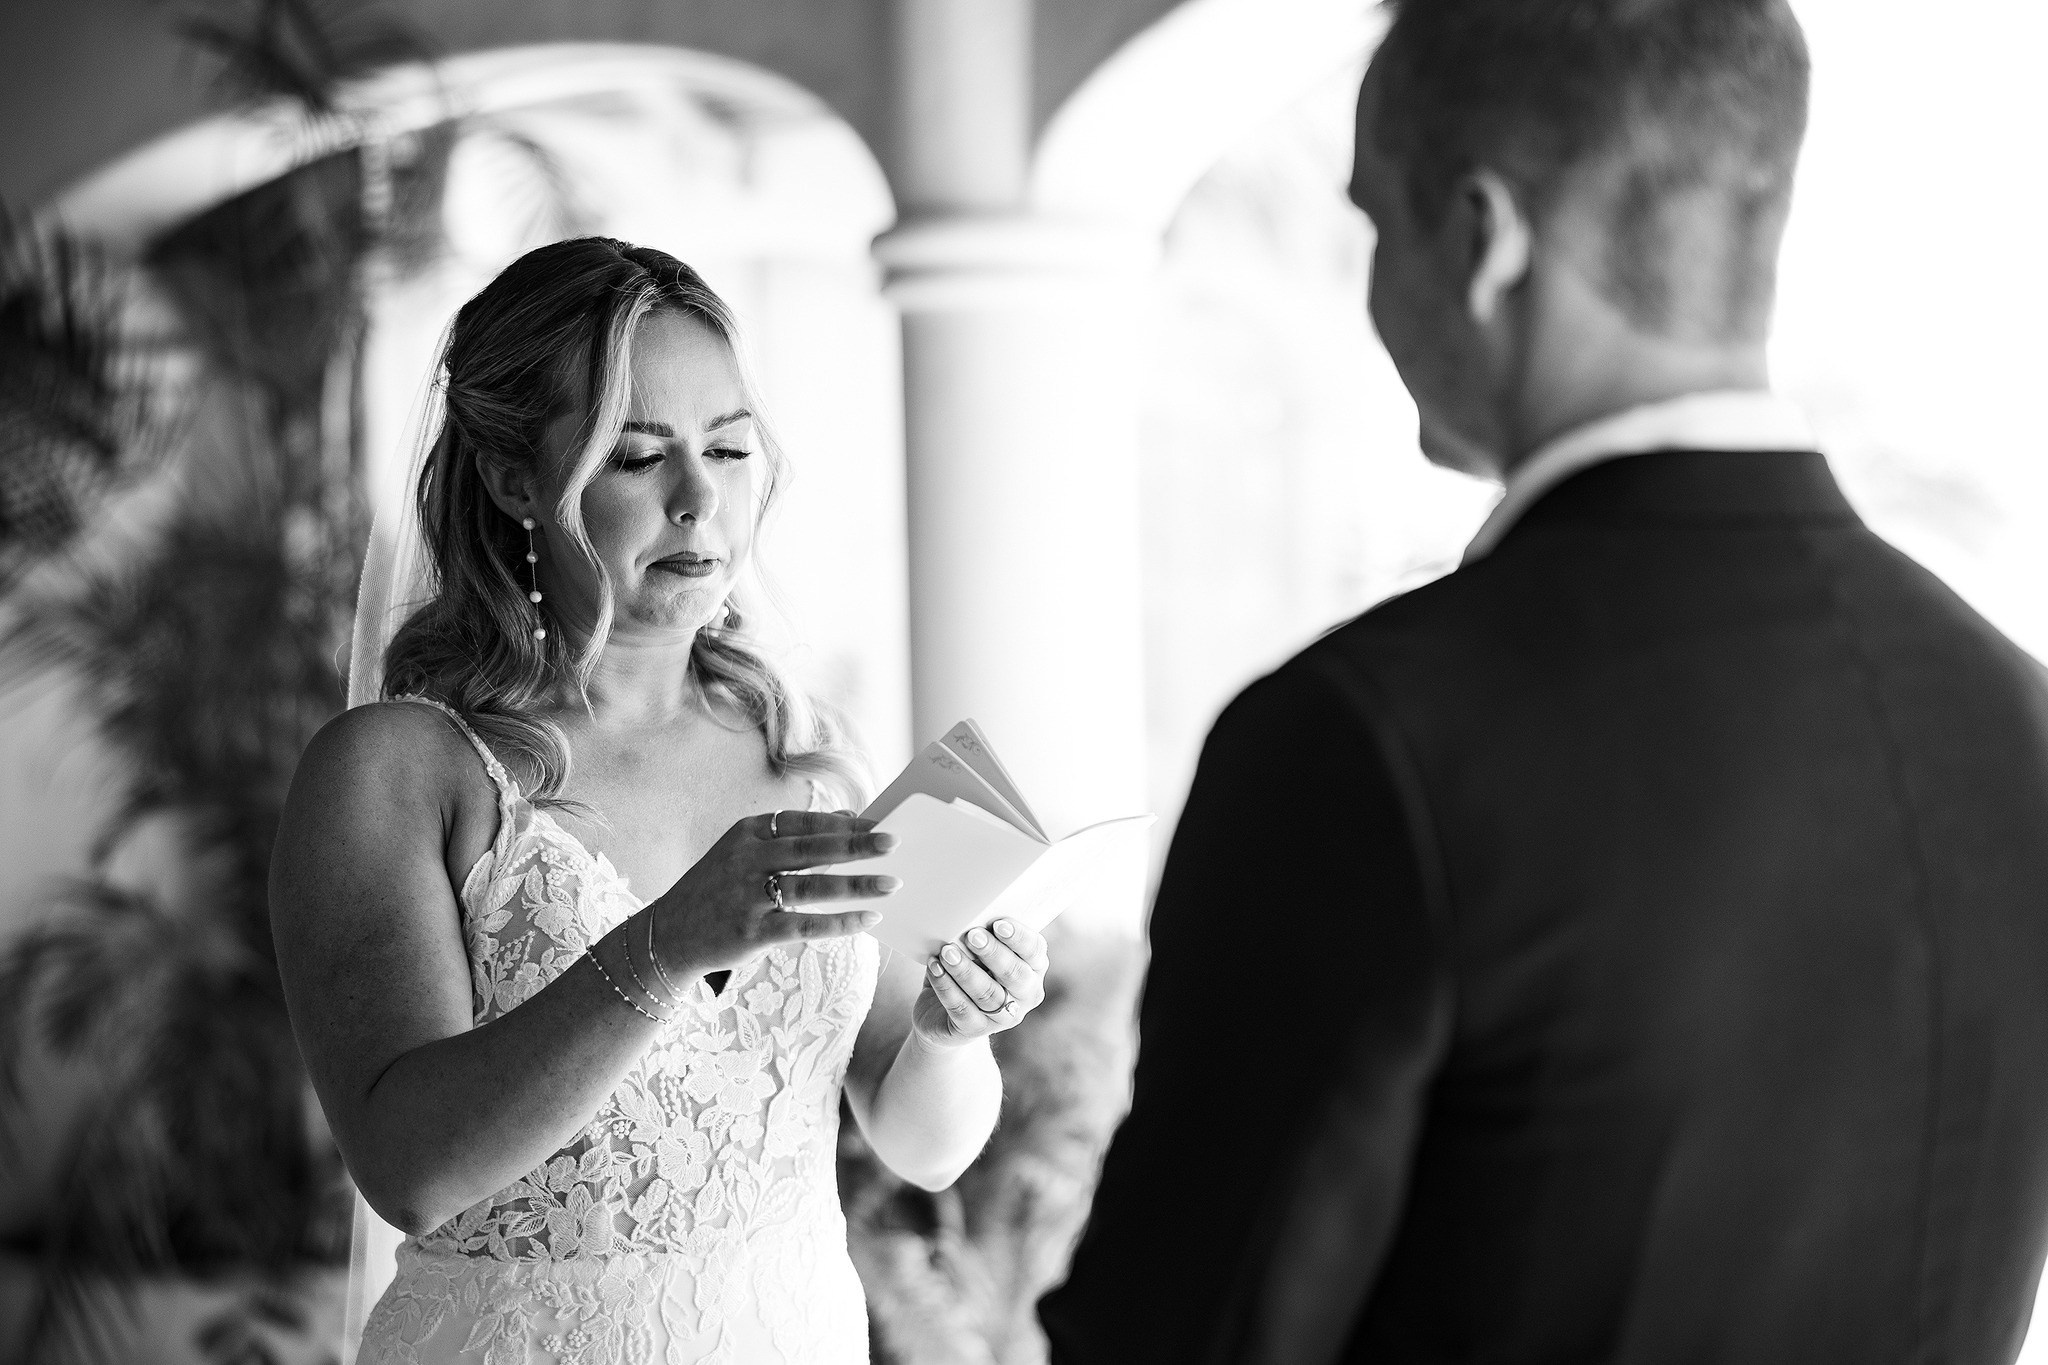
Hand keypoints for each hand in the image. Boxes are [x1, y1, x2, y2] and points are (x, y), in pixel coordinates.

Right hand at [648, 810, 895, 977]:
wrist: (668, 934)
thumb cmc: (717, 889)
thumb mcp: (744, 852)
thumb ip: (792, 836)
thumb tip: (847, 817)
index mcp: (746, 832)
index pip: (803, 821)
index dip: (843, 823)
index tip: (880, 823)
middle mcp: (746, 859)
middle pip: (813, 848)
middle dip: (857, 845)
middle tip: (895, 842)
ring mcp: (747, 896)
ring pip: (813, 886)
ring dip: (857, 884)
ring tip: (891, 883)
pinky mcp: (752, 931)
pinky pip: (806, 925)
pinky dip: (840, 922)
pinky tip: (867, 919)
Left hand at [912, 918, 1048, 1047]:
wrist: (942, 1015)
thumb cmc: (968, 971)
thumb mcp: (980, 954)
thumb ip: (983, 938)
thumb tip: (969, 921)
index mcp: (1033, 968)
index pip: (1035, 950)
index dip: (1018, 937)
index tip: (998, 923)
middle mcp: (1025, 995)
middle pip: (1014, 974)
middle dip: (993, 953)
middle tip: (972, 936)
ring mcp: (1003, 1017)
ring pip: (987, 994)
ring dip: (965, 970)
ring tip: (947, 952)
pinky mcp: (976, 1030)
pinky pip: (962, 1009)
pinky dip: (946, 987)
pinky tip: (935, 969)